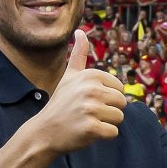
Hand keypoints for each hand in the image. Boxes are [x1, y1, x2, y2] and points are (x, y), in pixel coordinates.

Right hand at [36, 31, 126, 153]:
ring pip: (119, 118)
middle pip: (122, 103)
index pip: (119, 88)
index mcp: (91, 75)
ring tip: (87, 121)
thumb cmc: (61, 104)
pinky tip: (86, 132)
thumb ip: (79, 54)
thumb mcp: (69, 76)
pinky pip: (113, 133)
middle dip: (108, 111)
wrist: (44, 131)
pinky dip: (103, 136)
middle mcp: (92, 89)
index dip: (107, 98)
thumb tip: (80, 31)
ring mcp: (91, 109)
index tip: (88, 101)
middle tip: (87, 113)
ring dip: (106, 124)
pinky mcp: (91, 128)